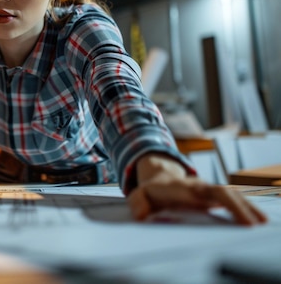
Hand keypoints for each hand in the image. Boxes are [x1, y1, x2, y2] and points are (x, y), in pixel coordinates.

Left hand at [127, 153, 267, 225]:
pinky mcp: (215, 197)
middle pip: (223, 193)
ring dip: (247, 207)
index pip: (202, 192)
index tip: (225, 213)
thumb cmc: (151, 190)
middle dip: (238, 206)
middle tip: (251, 224)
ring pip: (232, 195)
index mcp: (183, 188)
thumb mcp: (139, 195)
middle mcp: (200, 187)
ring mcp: (209, 191)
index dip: (216, 201)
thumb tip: (141, 216)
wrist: (159, 176)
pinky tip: (257, 219)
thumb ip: (137, 203)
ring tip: (261, 222)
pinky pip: (234, 201)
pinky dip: (246, 208)